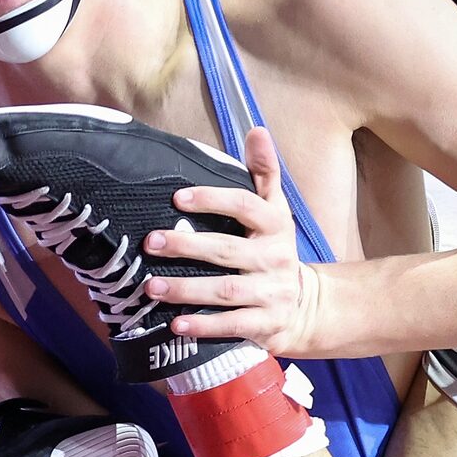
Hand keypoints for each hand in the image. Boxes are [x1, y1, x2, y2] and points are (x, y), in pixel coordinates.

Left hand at [145, 126, 327, 357]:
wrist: (305, 305)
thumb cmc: (273, 249)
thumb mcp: (275, 210)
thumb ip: (264, 172)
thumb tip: (257, 130)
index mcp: (276, 225)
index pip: (246, 206)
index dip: (212, 200)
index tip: (177, 198)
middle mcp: (276, 258)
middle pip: (228, 251)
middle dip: (187, 246)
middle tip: (150, 243)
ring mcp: (272, 294)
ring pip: (225, 291)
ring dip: (186, 289)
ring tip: (151, 286)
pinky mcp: (266, 325)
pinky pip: (233, 326)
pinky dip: (203, 326)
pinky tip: (176, 324)